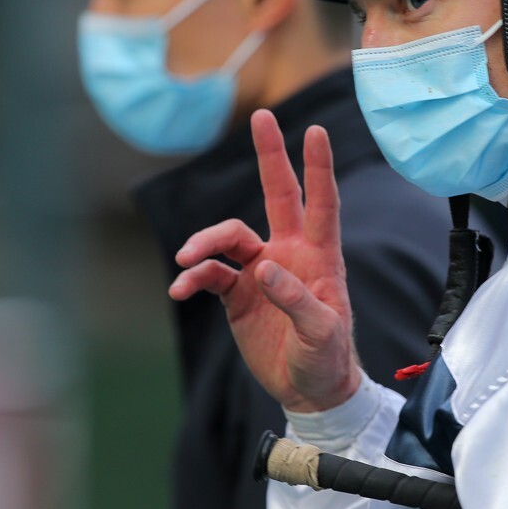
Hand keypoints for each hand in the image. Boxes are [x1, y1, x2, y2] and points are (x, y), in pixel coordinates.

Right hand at [169, 109, 361, 412]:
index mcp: (320, 257)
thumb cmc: (327, 359)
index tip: (316, 131)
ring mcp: (261, 271)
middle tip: (261, 116)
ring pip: (230, 238)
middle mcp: (289, 254)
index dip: (318, 168)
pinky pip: (209, 274)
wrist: (308, 391)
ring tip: (186, 261)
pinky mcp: (237, 294)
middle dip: (271, 156)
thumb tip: (263, 270)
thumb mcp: (321, 333)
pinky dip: (193, 278)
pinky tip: (180, 287)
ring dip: (205, 242)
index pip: (321, 203)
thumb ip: (296, 300)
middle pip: (278, 195)